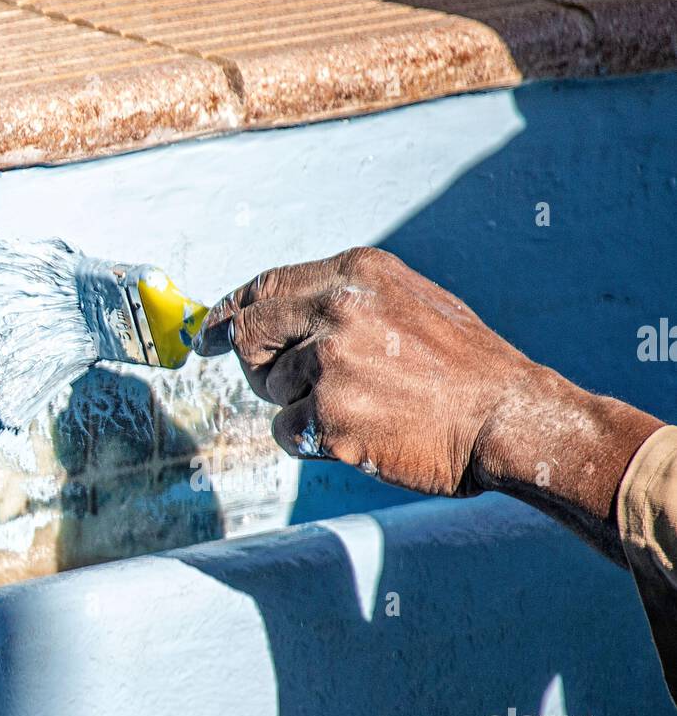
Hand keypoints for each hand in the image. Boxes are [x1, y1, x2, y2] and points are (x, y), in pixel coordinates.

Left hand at [196, 247, 661, 559]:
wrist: (504, 417)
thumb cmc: (465, 368)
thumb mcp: (408, 302)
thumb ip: (344, 301)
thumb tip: (276, 314)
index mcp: (354, 273)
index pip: (265, 286)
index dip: (231, 312)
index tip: (211, 334)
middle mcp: (334, 311)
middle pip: (249, 336)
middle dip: (254, 364)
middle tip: (281, 386)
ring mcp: (329, 365)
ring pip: (271, 393)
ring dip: (301, 409)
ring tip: (362, 411)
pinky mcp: (328, 417)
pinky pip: (286, 432)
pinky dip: (311, 441)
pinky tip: (356, 437)